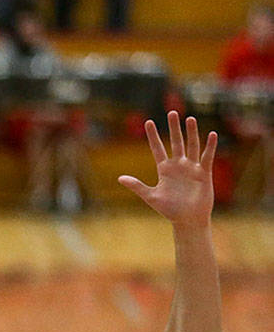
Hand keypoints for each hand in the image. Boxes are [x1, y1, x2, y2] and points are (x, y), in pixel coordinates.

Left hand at [119, 111, 216, 228]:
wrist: (187, 219)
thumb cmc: (169, 210)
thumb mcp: (151, 196)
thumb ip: (136, 186)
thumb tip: (119, 178)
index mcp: (164, 169)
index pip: (157, 148)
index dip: (153, 136)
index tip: (148, 122)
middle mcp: (178, 165)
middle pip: (176, 142)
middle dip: (174, 128)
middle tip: (172, 112)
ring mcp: (191, 168)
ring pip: (191, 146)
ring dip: (191, 132)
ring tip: (189, 119)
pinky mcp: (203, 173)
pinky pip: (206, 157)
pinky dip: (209, 146)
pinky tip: (211, 135)